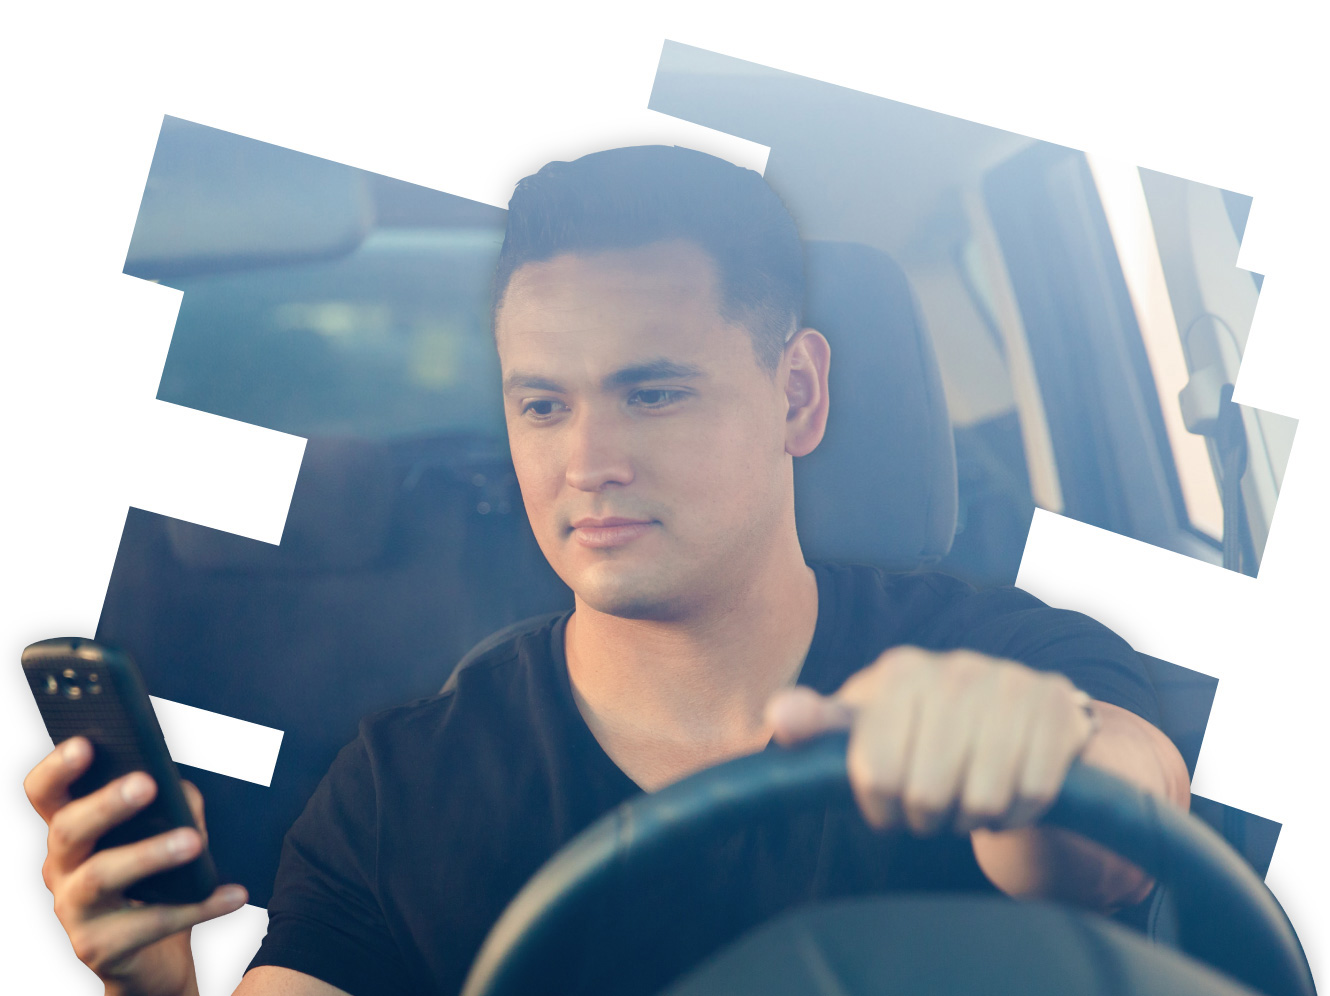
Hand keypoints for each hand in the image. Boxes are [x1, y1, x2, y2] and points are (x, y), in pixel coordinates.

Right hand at [23, 737, 248, 995]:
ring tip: (194, 841)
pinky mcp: (99, 948)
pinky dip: (197, 906)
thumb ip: (169, 808)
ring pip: (100, 877)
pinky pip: (149, 924)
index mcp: (72, 831)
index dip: (57, 768)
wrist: (152, 959)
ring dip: (149, 854)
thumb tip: (181, 791)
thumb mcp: (160, 838)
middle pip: (68, 829)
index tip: (85, 742)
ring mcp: (74, 911)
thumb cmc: (152, 885)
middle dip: (106, 804)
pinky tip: (232, 894)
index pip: (46, 793)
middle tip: (146, 784)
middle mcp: (61, 868)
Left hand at [765, 646, 1096, 835]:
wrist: (1012, 718)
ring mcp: (1012, 683)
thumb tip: (780, 714)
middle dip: (928, 816)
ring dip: (973, 815)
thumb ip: (818, 726)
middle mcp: (956, 667)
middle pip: (929, 793)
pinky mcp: (1058, 706)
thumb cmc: (919, 730)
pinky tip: (1006, 792)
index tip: (887, 802)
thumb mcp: (864, 727)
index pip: (875, 773)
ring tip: (967, 797)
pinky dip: (1018, 812)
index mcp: (901, 672)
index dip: (880, 806)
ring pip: (983, 798)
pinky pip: (1032, 794)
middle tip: (933, 805)